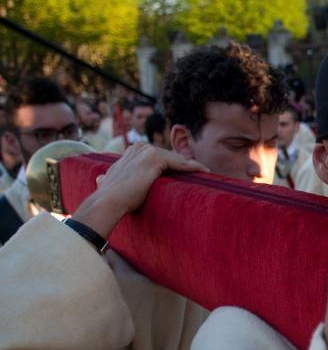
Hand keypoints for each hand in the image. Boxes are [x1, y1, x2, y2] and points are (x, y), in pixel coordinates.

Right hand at [72, 142, 207, 237]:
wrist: (108, 201)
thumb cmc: (110, 197)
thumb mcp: (109, 182)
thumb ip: (108, 178)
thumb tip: (100, 179)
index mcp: (131, 151)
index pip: (160, 156)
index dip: (174, 164)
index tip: (186, 172)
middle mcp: (139, 147)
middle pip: (170, 156)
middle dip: (184, 165)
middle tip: (201, 174)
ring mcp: (147, 151)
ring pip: (176, 159)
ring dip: (191, 166)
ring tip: (205, 174)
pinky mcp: (155, 158)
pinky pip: (180, 162)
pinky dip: (193, 167)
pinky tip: (204, 172)